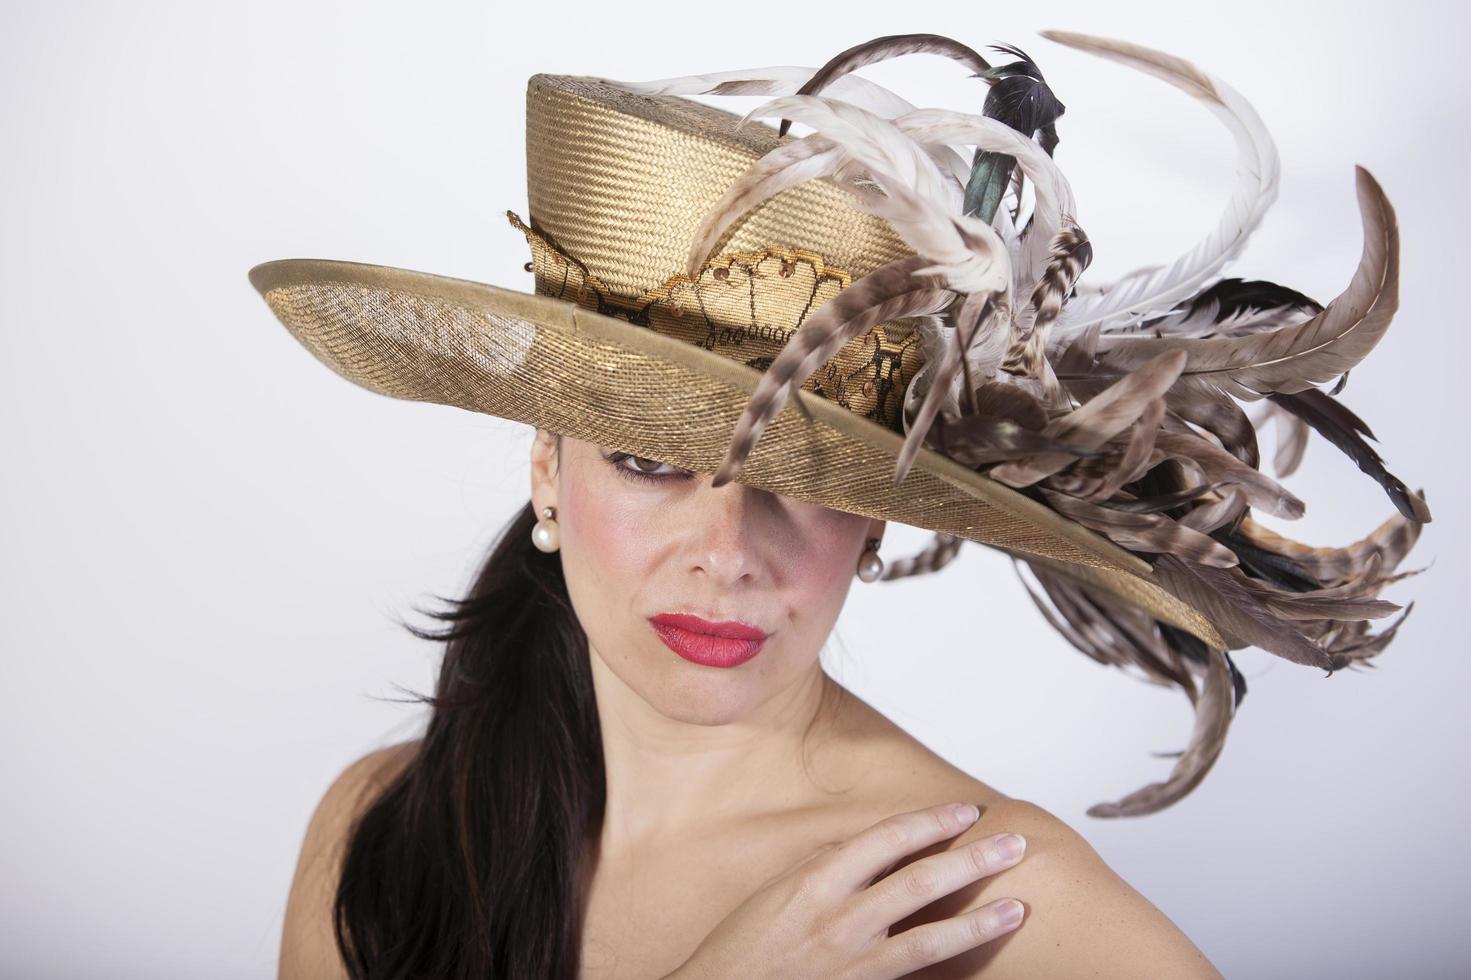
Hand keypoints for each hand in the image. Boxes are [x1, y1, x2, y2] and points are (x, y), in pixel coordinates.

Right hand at [664, 802, 1025, 979]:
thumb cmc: (740, 947)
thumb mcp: (777, 891)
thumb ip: (825, 869)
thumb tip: (872, 849)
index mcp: (813, 882)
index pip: (885, 840)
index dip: (930, 822)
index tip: (964, 811)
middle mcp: (837, 920)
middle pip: (918, 883)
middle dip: (970, 860)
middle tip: (1012, 844)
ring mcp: (851, 962)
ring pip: (928, 938)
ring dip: (977, 922)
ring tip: (1016, 907)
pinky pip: (912, 974)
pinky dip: (948, 965)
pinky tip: (975, 956)